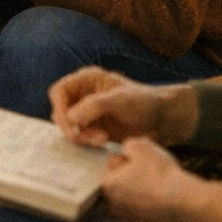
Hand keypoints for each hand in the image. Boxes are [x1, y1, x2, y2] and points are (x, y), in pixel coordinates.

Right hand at [49, 66, 199, 146]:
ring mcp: (87, 112)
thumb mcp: (120, 100)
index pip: (59, 91)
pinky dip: (87, 141)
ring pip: (68, 126)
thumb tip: (70, 117)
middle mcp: (83, 95)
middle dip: (70, 126)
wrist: (162, 120)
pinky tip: (103, 141)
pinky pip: (79, 136)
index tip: (70, 123)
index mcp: (87, 80)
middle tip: (82, 137)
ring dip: (80, 135)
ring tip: (101, 139)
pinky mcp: (92, 127)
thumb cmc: (144, 102)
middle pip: (60, 110)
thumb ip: (94, 106)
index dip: (60, 107)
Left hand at [101, 137, 201, 221]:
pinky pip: (145, 207)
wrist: (185, 203)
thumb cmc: (160, 174)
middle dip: (131, 175)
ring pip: (133, 196)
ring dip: (142, 188)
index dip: (126, 160)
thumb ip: (128, 145)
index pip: (110, 166)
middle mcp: (113, 205)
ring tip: (160, 181)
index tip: (140, 160)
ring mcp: (130, 218)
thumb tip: (127, 150)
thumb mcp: (142, 147)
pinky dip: (152, 200)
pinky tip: (166, 193)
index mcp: (108, 186)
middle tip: (150, 170)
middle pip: (120, 183)